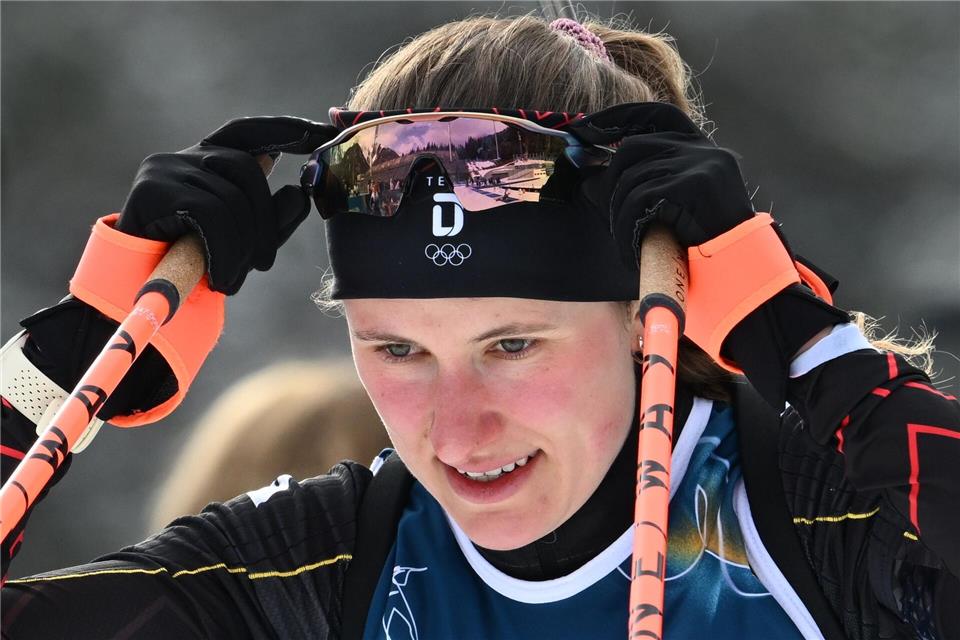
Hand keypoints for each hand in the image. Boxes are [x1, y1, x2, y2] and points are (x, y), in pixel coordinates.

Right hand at [117, 116, 336, 293]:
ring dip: (241, 246)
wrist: (137, 289)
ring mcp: (166, 168)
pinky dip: (223, 249)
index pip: (250, 131)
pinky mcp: (153, 188)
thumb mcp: (248, 240)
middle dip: (265, 221)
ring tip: (233, 278)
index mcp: (208, 160)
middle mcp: (185, 156)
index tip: (326, 133)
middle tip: (264, 264)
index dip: (288, 129)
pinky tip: (218, 276)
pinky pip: (210, 214)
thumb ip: (277, 218)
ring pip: (230, 197)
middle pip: (247, 169)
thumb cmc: (195, 262)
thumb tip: (299, 191)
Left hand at [574, 102, 754, 267]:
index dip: (617, 117)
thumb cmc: (700, 242)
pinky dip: (628, 228)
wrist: (737, 267)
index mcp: (699, 148)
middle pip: (633, 148)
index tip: (584, 128)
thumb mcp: (666, 206)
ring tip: (627, 242)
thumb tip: (588, 180)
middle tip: (609, 216)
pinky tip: (634, 249)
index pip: (654, 114)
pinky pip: (640, 199)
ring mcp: (701, 162)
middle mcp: (702, 148)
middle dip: (610, 183)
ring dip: (620, 216)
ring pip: (632, 179)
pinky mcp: (695, 183)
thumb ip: (636, 185)